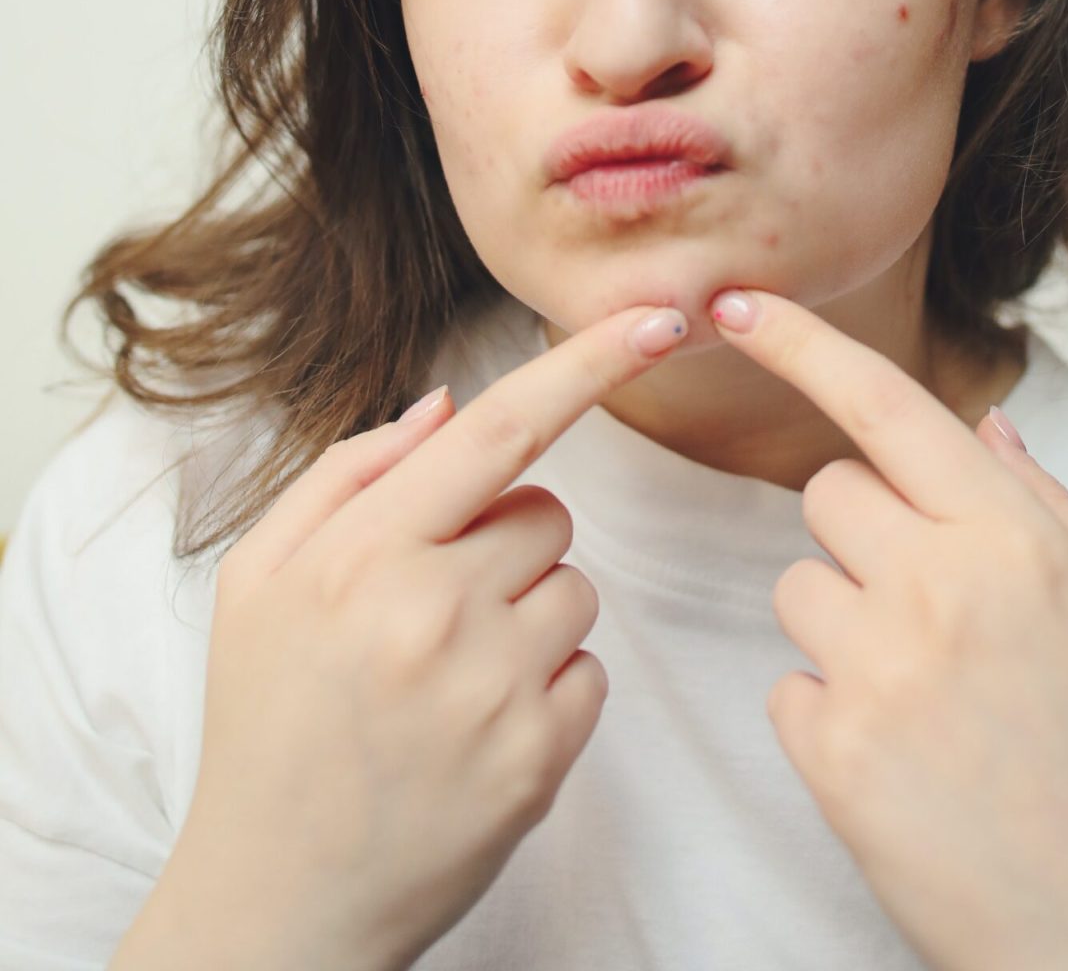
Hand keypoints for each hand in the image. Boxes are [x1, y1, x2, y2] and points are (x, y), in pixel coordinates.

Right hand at [165, 301, 690, 970]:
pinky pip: (589, 671)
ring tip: (448, 676)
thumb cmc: (268, 724)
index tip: (656, 317)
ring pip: (577, 590)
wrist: (277, 902)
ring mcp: (493, 690)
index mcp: (363, 554)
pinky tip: (476, 727)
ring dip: (530, 615)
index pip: (501, 429)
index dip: (586, 363)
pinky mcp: (539, 759)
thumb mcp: (259, 580)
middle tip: (431, 610)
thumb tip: (446, 404)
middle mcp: (434, 612)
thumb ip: (349, 475)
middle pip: (547, 513)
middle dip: (507, 540)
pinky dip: (548, 687)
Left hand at [708, 289, 1067, 970]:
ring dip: (843, 625)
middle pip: (828, 494)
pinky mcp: (831, 751)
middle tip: (929, 612)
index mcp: (1016, 538)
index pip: (886, 404)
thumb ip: (1053, 507)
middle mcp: (939, 585)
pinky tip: (902, 761)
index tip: (735, 301)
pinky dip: (829, 713)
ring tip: (925, 700)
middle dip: (863, 535)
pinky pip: (788, 684)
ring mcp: (879, 668)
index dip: (802, 343)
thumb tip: (985, 426)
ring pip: (800, 585)